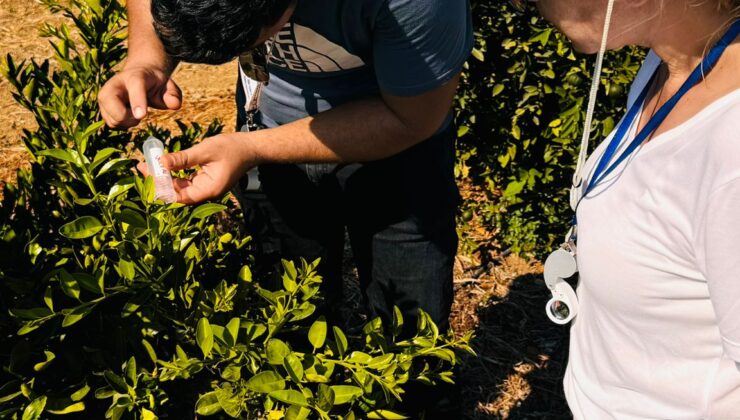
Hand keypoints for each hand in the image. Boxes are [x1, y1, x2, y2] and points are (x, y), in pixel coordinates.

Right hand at [98, 65, 181, 127]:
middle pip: (116, 111)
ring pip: (114, 121)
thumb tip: (174, 104)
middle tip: (141, 114)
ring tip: (135, 112)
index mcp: (135, 76)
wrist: (136, 77)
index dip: (138, 101)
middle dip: (130, 119)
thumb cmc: (153, 83)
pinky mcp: (102, 108)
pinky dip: (123, 125)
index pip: (135, 87)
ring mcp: (104, 97)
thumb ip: (173, 94)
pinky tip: (128, 115)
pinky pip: (112, 125)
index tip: (142, 115)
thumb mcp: (167, 85)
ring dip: (128, 123)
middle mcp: (113, 85)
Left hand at [137, 133, 256, 204]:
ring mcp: (205, 187)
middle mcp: (205, 192)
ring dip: (163, 177)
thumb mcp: (205, 151)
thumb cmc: (232, 148)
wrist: (250, 148)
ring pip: (178, 187)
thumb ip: (182, 159)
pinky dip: (173, 173)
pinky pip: (184, 181)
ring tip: (146, 164)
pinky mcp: (203, 181)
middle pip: (176, 193)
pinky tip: (162, 164)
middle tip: (141, 165)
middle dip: (158, 181)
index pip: (179, 196)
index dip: (161, 188)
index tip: (147, 173)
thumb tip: (160, 162)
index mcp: (208, 190)